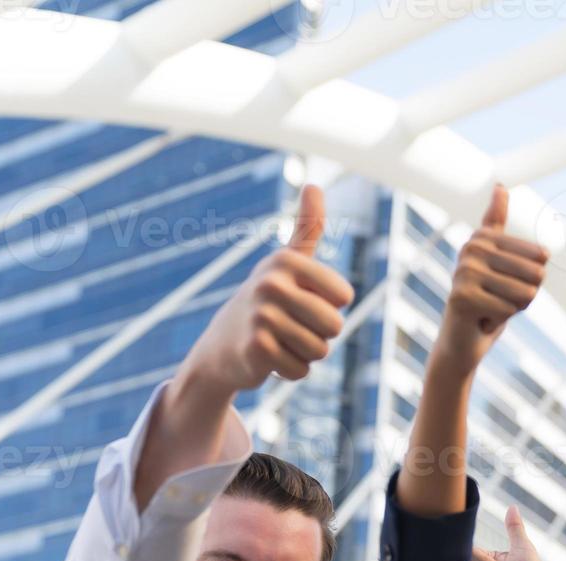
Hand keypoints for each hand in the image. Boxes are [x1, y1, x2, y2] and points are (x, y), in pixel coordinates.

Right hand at [181, 185, 354, 393]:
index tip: (303, 301)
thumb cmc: (267, 301)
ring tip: (279, 340)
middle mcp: (271, 283)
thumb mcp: (287, 263)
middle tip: (290, 326)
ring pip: (320, 350)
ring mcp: (262, 315)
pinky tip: (269, 359)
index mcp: (286, 260)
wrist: (222, 345)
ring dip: (305, 353)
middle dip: (319, 334)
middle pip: (334, 325)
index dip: (330, 307)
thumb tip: (313, 184)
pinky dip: (290, 371)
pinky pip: (301, 370)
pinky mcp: (256, 349)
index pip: (343, 296)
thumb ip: (307, 227)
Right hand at [434, 186, 548, 370]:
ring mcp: (464, 272)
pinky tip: (482, 319)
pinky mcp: (462, 297)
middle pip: (535, 273)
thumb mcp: (499, 260)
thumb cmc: (487, 298)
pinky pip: (508, 309)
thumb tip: (500, 185)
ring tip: (491, 308)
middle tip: (501, 299)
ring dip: (513, 308)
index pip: (539, 256)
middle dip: (525, 295)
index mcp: (483, 237)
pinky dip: (501, 320)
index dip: (534, 278)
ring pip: (524, 293)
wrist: (463, 338)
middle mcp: (471, 249)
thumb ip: (497, 223)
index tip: (508, 283)